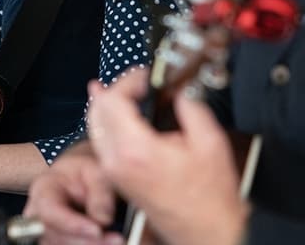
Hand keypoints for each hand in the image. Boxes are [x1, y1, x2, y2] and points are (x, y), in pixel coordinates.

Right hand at [24, 143, 116, 244]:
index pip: (50, 211)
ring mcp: (44, 231)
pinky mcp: (56, 241)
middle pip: (54, 235)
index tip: (97, 230)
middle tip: (115, 239)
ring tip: (115, 240)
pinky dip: (90, 244)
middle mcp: (38, 213)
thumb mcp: (95, 171)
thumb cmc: (82, 173)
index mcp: (43, 189)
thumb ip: (100, 192)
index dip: (73, 224)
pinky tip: (107, 242)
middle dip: (86, 241)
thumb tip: (103, 219)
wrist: (78, 180)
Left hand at [86, 72, 247, 244]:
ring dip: (106, 104)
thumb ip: (191, 105)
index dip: (128, 79)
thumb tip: (180, 87)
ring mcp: (114, 172)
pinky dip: (107, 122)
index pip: (113, 100)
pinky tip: (118, 115)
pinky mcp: (117, 178)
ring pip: (94, 126)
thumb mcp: (209, 141)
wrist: (206, 230)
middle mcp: (117, 162)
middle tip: (135, 79)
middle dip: (113, 88)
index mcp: (136, 150)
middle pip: (96, 111)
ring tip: (122, 89)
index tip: (146, 75)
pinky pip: (101, 142)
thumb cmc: (208, 196)